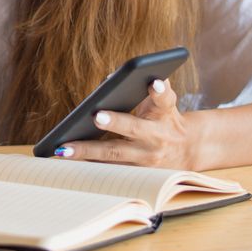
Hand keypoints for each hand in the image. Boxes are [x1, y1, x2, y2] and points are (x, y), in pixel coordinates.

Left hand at [55, 79, 196, 167]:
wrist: (188, 151)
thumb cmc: (165, 118)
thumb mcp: (163, 101)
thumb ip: (146, 87)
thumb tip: (111, 78)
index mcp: (164, 113)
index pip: (164, 99)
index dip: (160, 90)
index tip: (154, 82)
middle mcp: (156, 136)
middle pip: (134, 128)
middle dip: (115, 123)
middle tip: (96, 116)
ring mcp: (146, 157)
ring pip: (115, 154)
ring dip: (88, 151)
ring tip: (63, 149)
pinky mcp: (135, 171)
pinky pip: (108, 168)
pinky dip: (87, 164)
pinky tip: (65, 159)